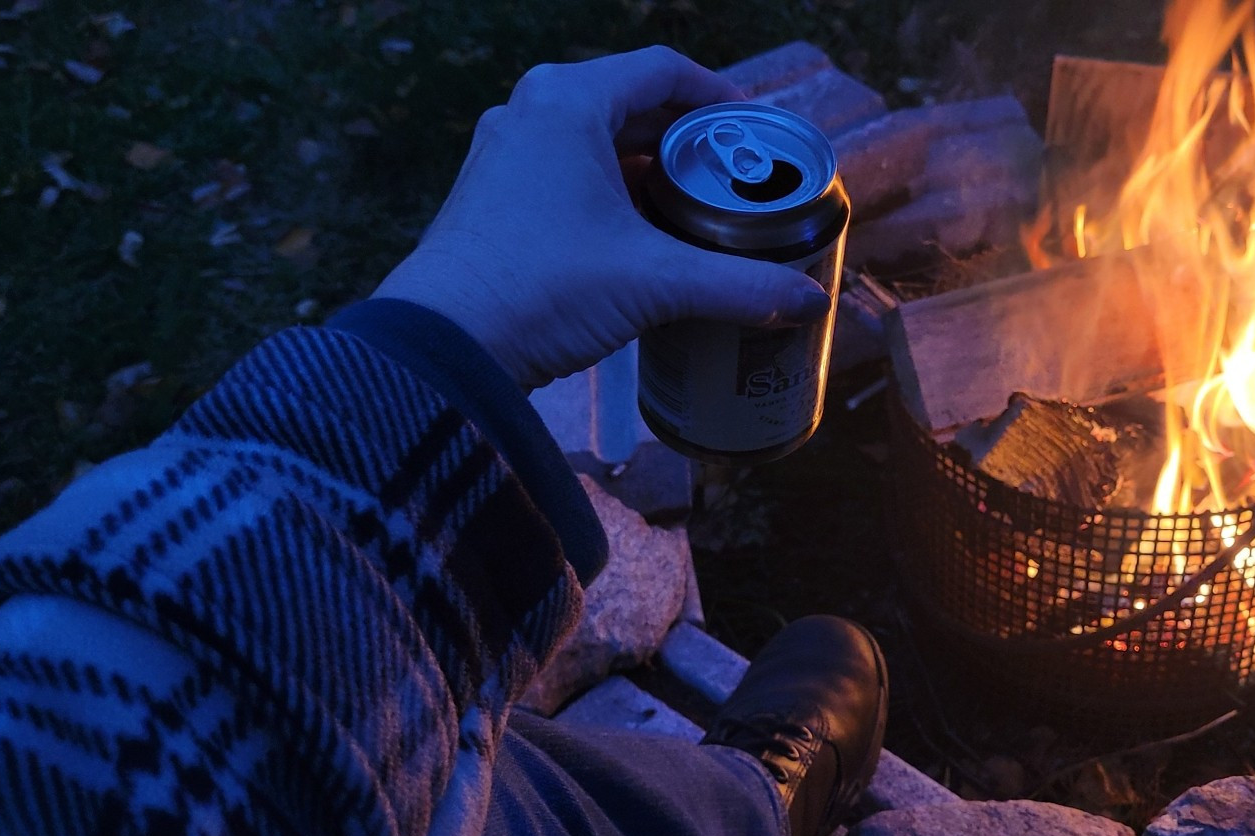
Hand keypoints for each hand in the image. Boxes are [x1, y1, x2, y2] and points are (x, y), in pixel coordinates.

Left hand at [374, 46, 830, 388]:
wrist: (444, 346)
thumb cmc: (542, 289)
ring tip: (697, 209)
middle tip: (736, 176)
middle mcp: (529, 114)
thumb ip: (739, 286)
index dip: (717, 95)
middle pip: (629, 105)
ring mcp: (502, 156)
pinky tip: (641, 239)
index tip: (753, 130)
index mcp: (567, 102)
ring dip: (647, 170)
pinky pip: (564, 175)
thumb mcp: (654, 282)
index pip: (661, 71)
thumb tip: (810, 303)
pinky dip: (609, 194)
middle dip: (686, 139)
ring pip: (594, 143)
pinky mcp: (490, 199)